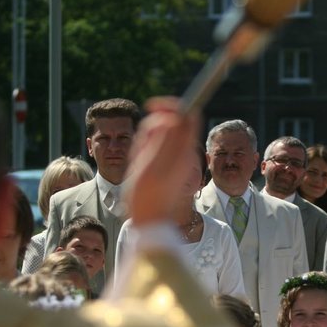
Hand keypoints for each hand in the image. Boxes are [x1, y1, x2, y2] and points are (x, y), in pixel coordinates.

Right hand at [124, 97, 201, 225]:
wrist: (149, 221)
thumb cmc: (148, 196)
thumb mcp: (152, 164)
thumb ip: (164, 139)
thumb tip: (175, 115)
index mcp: (184, 151)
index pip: (187, 115)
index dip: (170, 106)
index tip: (151, 106)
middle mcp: (184, 153)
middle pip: (170, 123)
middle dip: (151, 129)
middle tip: (140, 149)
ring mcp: (177, 160)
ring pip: (159, 136)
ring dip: (145, 143)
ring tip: (138, 163)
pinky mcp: (169, 166)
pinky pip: (155, 149)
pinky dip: (144, 153)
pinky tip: (139, 168)